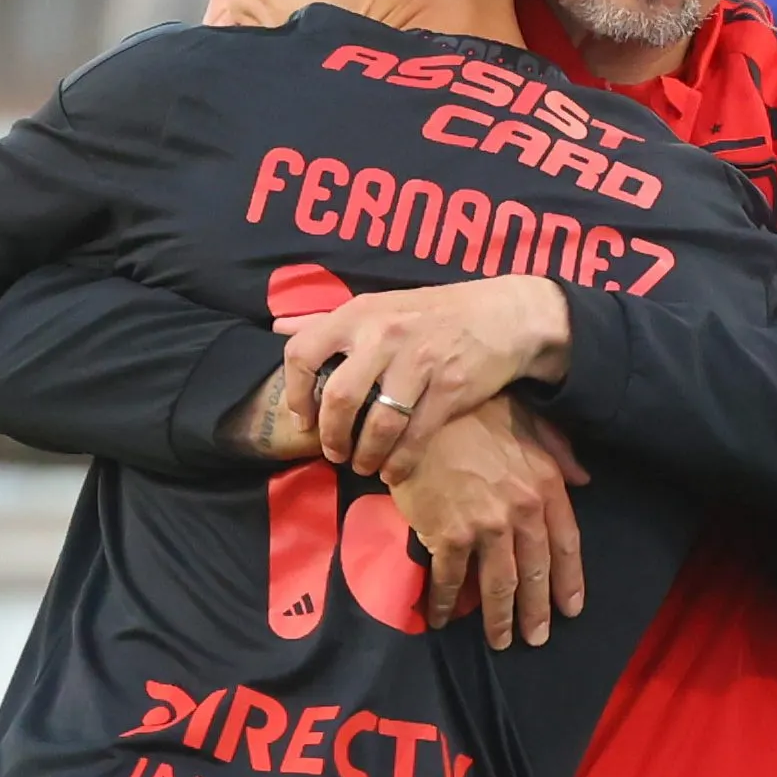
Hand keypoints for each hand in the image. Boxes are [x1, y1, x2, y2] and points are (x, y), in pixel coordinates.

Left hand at [278, 275, 570, 479]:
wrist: (500, 315)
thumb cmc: (429, 313)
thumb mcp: (376, 305)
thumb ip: (325, 319)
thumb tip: (276, 325)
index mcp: (358, 313)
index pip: (303, 352)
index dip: (295, 392)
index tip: (302, 418)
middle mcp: (383, 335)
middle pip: (339, 398)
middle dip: (331, 436)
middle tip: (333, 453)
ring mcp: (417, 363)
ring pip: (378, 425)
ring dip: (364, 455)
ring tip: (362, 465)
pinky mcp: (448, 389)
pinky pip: (415, 438)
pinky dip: (399, 463)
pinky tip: (392, 471)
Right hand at [387, 397, 589, 649]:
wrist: (419, 408)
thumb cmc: (471, 408)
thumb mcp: (526, 418)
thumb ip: (557, 448)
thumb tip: (583, 477)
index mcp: (545, 484)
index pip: (566, 543)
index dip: (569, 580)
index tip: (571, 608)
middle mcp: (521, 511)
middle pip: (533, 573)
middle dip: (535, 612)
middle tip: (535, 638)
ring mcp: (486, 527)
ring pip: (497, 585)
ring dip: (498, 619)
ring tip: (500, 641)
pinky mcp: (446, 535)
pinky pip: (448, 579)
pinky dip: (443, 603)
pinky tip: (439, 617)